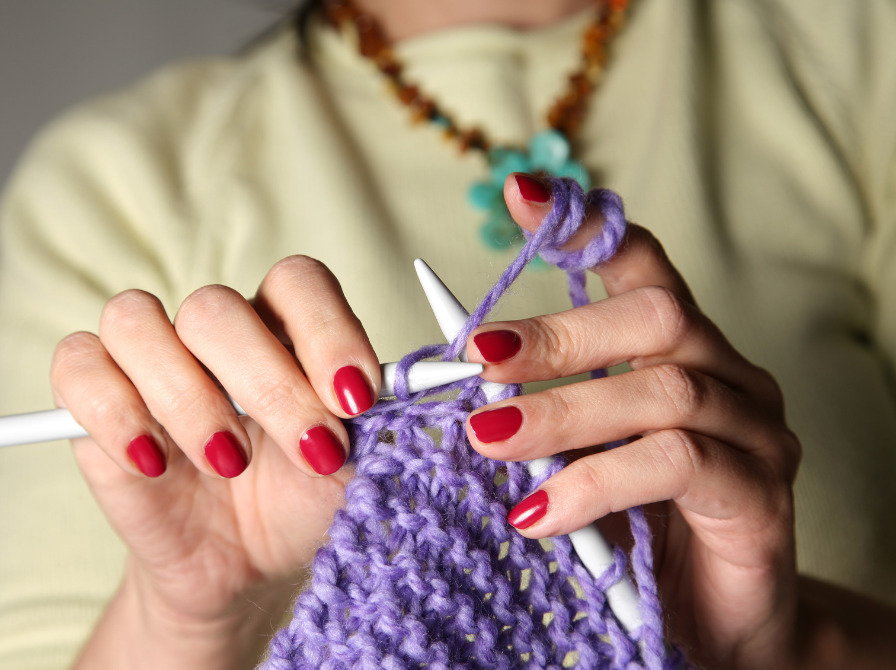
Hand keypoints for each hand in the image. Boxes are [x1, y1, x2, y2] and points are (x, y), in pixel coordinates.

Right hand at [50, 256, 378, 667]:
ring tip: (229, 463)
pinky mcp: (94, 398)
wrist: (247, 561)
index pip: (297, 281)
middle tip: (313, 452)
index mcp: (285, 328)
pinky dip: (116, 413)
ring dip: (190, 399)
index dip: (329, 330)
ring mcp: (151, 359)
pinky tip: (156, 462)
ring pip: (138, 321)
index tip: (358, 398)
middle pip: (216, 307)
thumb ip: (377, 422)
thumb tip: (400, 389)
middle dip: (271, 386)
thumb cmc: (304, 499)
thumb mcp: (355, 466)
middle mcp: (218, 332)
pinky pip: (80, 367)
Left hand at [464, 175, 801, 668]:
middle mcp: (727, 375)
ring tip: (490, 438)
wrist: (709, 620)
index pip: (641, 266)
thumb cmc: (634, 527)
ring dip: (563, 412)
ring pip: (662, 390)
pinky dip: (598, 482)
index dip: (585, 228)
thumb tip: (461, 377)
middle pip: (655, 317)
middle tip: (479, 359)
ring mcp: (753, 430)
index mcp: (680, 351)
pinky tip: (541, 514)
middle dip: (559, 335)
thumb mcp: (575, 456)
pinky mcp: (759, 493)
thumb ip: (540, 410)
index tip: (519, 193)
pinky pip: (676, 464)